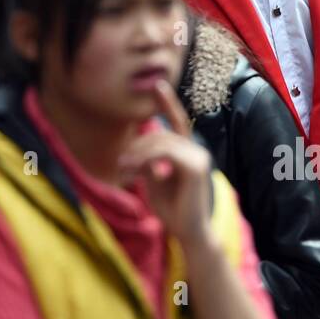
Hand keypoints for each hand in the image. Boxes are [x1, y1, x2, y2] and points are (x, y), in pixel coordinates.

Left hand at [117, 82, 210, 248]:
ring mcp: (198, 157)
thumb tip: (136, 150)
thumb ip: (148, 163)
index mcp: (188, 151)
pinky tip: (135, 172)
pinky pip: (165, 153)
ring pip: (161, 142)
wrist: (189, 234)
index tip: (157, 84)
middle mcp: (196, 150)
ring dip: (137, 155)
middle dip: (136, 147)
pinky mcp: (196, 168)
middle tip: (120, 165)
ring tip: (124, 170)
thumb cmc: (173, 210)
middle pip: (160, 134)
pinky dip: (146, 160)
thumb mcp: (154, 181)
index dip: (167, 102)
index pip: (177, 121)